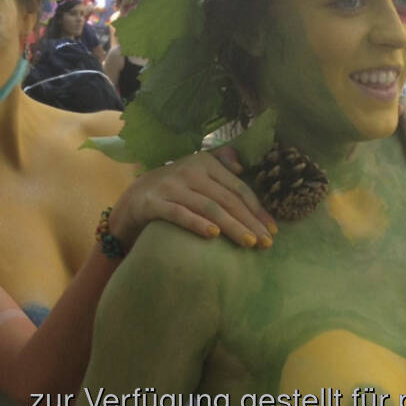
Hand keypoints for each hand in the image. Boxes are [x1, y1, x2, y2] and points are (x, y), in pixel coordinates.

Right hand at [110, 149, 276, 249]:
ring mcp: (171, 185)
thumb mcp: (197, 173)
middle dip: (249, 222)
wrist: (132, 200)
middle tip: (265, 243)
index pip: (238, 188)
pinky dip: (197, 223)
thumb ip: (220, 165)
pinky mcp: (154, 202)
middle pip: (227, 199)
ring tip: (248, 242)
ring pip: (208, 207)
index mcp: (205, 162)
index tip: (272, 230)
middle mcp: (189, 170)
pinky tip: (213, 235)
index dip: (257, 210)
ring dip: (231, 226)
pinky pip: (179, 214)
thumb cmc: (175, 191)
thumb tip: (242, 167)